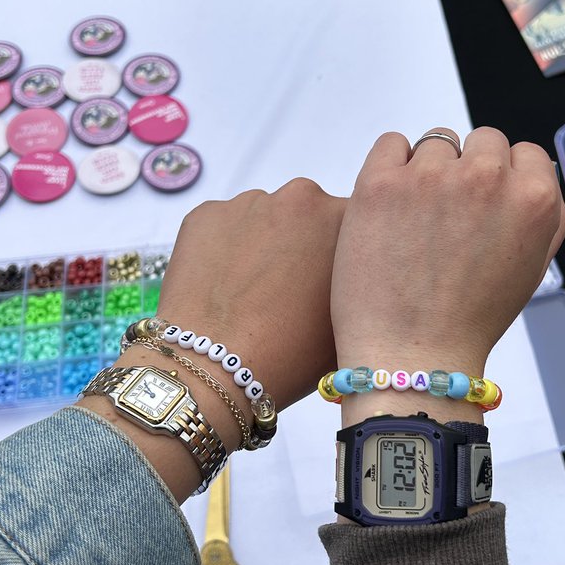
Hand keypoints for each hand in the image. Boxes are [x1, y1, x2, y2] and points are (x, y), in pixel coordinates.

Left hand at [83, 180, 344, 502]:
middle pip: (307, 214)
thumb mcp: (353, 321)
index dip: (340, 252)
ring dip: (262, 245)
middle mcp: (298, 196)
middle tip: (290, 288)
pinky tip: (222, 287)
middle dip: (302, 242)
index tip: (328, 278)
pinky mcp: (205, 214)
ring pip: (263, 219)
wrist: (214, 368)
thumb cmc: (293, 354)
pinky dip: (224, 249)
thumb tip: (353, 280)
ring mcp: (247, 201)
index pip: (352, 222)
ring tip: (251, 292)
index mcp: (343, 217)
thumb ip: (359, 284)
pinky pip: (223, 227)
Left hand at [331, 126, 564, 385]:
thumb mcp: (532, 270)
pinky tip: (390, 201)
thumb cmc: (471, 321)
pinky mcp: (381, 181)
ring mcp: (432, 176)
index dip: (505, 177)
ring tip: (415, 217)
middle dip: (469, 170)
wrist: (411, 355)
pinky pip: (391, 143)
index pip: (527, 154)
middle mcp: (487, 178)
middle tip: (448, 214)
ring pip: (436, 143)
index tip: (485, 204)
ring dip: (429, 169)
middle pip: (483, 141)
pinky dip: (391, 164)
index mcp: (533, 200)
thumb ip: (544, 216)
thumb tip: (534, 175)